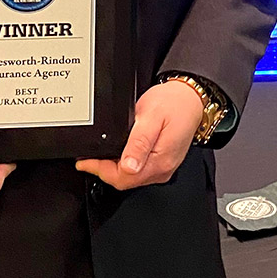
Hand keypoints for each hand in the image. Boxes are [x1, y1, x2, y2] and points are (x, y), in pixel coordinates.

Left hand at [75, 80, 203, 190]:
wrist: (191, 97)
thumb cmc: (173, 103)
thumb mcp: (152, 118)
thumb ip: (139, 143)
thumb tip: (128, 167)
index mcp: (159, 161)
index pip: (123, 178)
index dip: (100, 171)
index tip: (84, 162)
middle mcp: (163, 169)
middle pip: (126, 180)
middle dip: (104, 171)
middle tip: (88, 157)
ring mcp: (164, 167)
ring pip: (132, 177)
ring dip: (113, 168)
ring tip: (100, 154)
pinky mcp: (163, 161)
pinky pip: (140, 170)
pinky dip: (124, 164)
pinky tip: (118, 152)